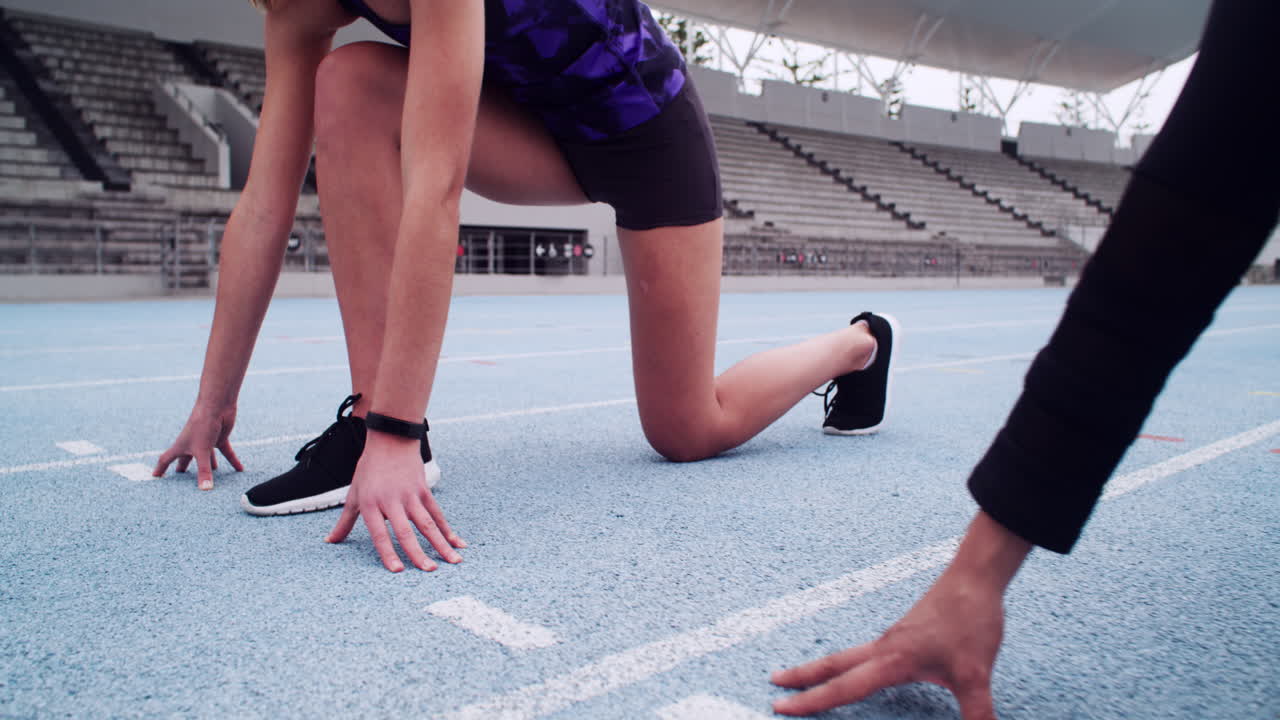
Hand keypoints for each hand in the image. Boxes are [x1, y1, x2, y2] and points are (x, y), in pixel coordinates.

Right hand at [153, 403, 243, 489]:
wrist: (217, 406)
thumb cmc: (202, 425)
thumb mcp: (202, 451)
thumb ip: (204, 471)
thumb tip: (205, 489)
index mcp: (181, 446)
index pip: (166, 460)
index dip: (160, 469)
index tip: (155, 478)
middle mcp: (192, 445)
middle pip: (186, 460)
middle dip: (184, 470)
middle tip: (182, 483)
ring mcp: (206, 442)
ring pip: (207, 458)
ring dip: (209, 468)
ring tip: (210, 480)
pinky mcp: (219, 438)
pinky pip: (226, 452)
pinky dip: (233, 461)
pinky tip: (240, 469)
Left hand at [326, 431, 465, 571]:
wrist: (391, 441)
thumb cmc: (369, 470)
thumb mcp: (354, 495)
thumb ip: (344, 521)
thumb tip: (330, 541)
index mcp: (371, 504)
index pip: (379, 533)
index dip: (388, 552)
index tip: (397, 570)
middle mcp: (391, 501)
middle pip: (406, 531)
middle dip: (418, 553)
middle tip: (429, 571)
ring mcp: (410, 496)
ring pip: (427, 524)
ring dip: (441, 544)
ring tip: (453, 562)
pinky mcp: (424, 491)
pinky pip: (437, 514)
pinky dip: (448, 530)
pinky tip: (458, 543)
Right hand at [771, 568, 1004, 717]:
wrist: (975, 577)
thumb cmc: (970, 618)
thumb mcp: (976, 674)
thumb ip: (977, 713)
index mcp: (892, 660)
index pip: (844, 687)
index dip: (812, 700)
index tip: (781, 706)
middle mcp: (885, 647)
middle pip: (834, 664)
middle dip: (803, 677)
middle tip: (774, 684)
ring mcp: (893, 637)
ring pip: (849, 656)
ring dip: (824, 668)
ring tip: (806, 676)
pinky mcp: (905, 632)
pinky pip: (868, 651)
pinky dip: (851, 662)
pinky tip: (861, 666)